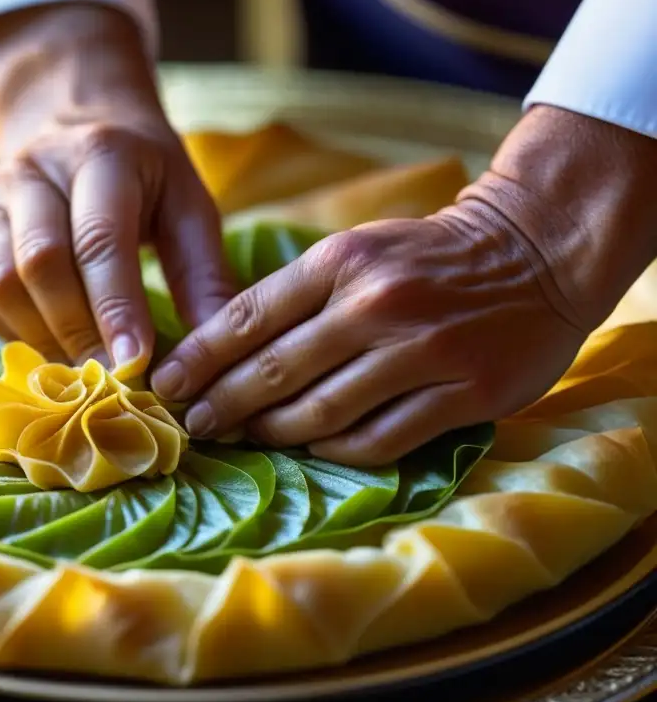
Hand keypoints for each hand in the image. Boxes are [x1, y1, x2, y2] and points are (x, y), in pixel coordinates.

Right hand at [0, 4, 234, 370]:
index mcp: (100, 155)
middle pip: (42, 263)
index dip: (116, 307)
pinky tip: (49, 349)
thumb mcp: (188, 209)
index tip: (135, 365)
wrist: (76, 128)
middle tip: (112, 380)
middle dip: (79, 332)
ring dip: (43, 338)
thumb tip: (211, 358)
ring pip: (1, 283)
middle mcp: (33, 168)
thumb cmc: (144, 181)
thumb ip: (204, 278)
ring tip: (83, 369)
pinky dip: (11, 333)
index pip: (101, 239)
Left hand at [151, 106, 656, 465]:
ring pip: (322, 410)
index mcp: (341, 260)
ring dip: (274, 432)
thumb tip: (224, 351)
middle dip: (222, 404)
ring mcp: (423, 350)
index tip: (165, 384)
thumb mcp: (358, 251)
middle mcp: (376, 303)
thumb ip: (298, 295)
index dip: (198, 357)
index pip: (247, 315)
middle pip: (274, 370)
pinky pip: (381, 438)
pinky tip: (314, 450)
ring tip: (246, 439)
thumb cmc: (427, 257)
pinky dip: (338, 451)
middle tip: (194, 425)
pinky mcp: (465, 392)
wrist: (536, 253)